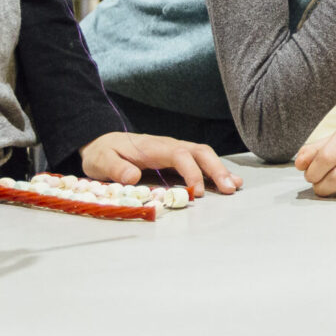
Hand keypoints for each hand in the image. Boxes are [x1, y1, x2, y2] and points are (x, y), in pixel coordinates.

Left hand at [78, 131, 241, 195]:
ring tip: (234, 187)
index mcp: (153, 147)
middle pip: (199, 152)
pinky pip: (199, 162)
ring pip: (203, 155)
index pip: (179, 155)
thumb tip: (133, 177)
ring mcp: (174, 151)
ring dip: (219, 170)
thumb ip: (116, 168)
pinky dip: (214, 172)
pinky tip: (227, 182)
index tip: (195, 192)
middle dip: (216, 169)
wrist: (102, 143)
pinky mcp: (176, 159)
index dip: (191, 172)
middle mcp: (169, 146)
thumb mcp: (101, 161)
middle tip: (229, 189)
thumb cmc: (103, 153)